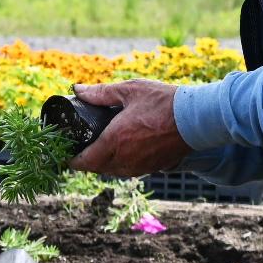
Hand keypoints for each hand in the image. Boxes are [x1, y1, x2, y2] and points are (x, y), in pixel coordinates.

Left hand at [68, 79, 191, 178]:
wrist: (196, 118)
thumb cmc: (163, 102)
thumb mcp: (129, 90)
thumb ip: (100, 93)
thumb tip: (78, 90)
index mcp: (114, 141)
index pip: (84, 162)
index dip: (72, 159)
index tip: (66, 153)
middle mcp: (124, 159)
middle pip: (96, 168)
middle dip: (87, 160)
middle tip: (83, 145)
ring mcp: (139, 167)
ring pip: (113, 171)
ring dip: (105, 163)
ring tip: (102, 146)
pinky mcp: (153, 169)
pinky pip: (129, 171)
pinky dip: (122, 163)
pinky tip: (124, 148)